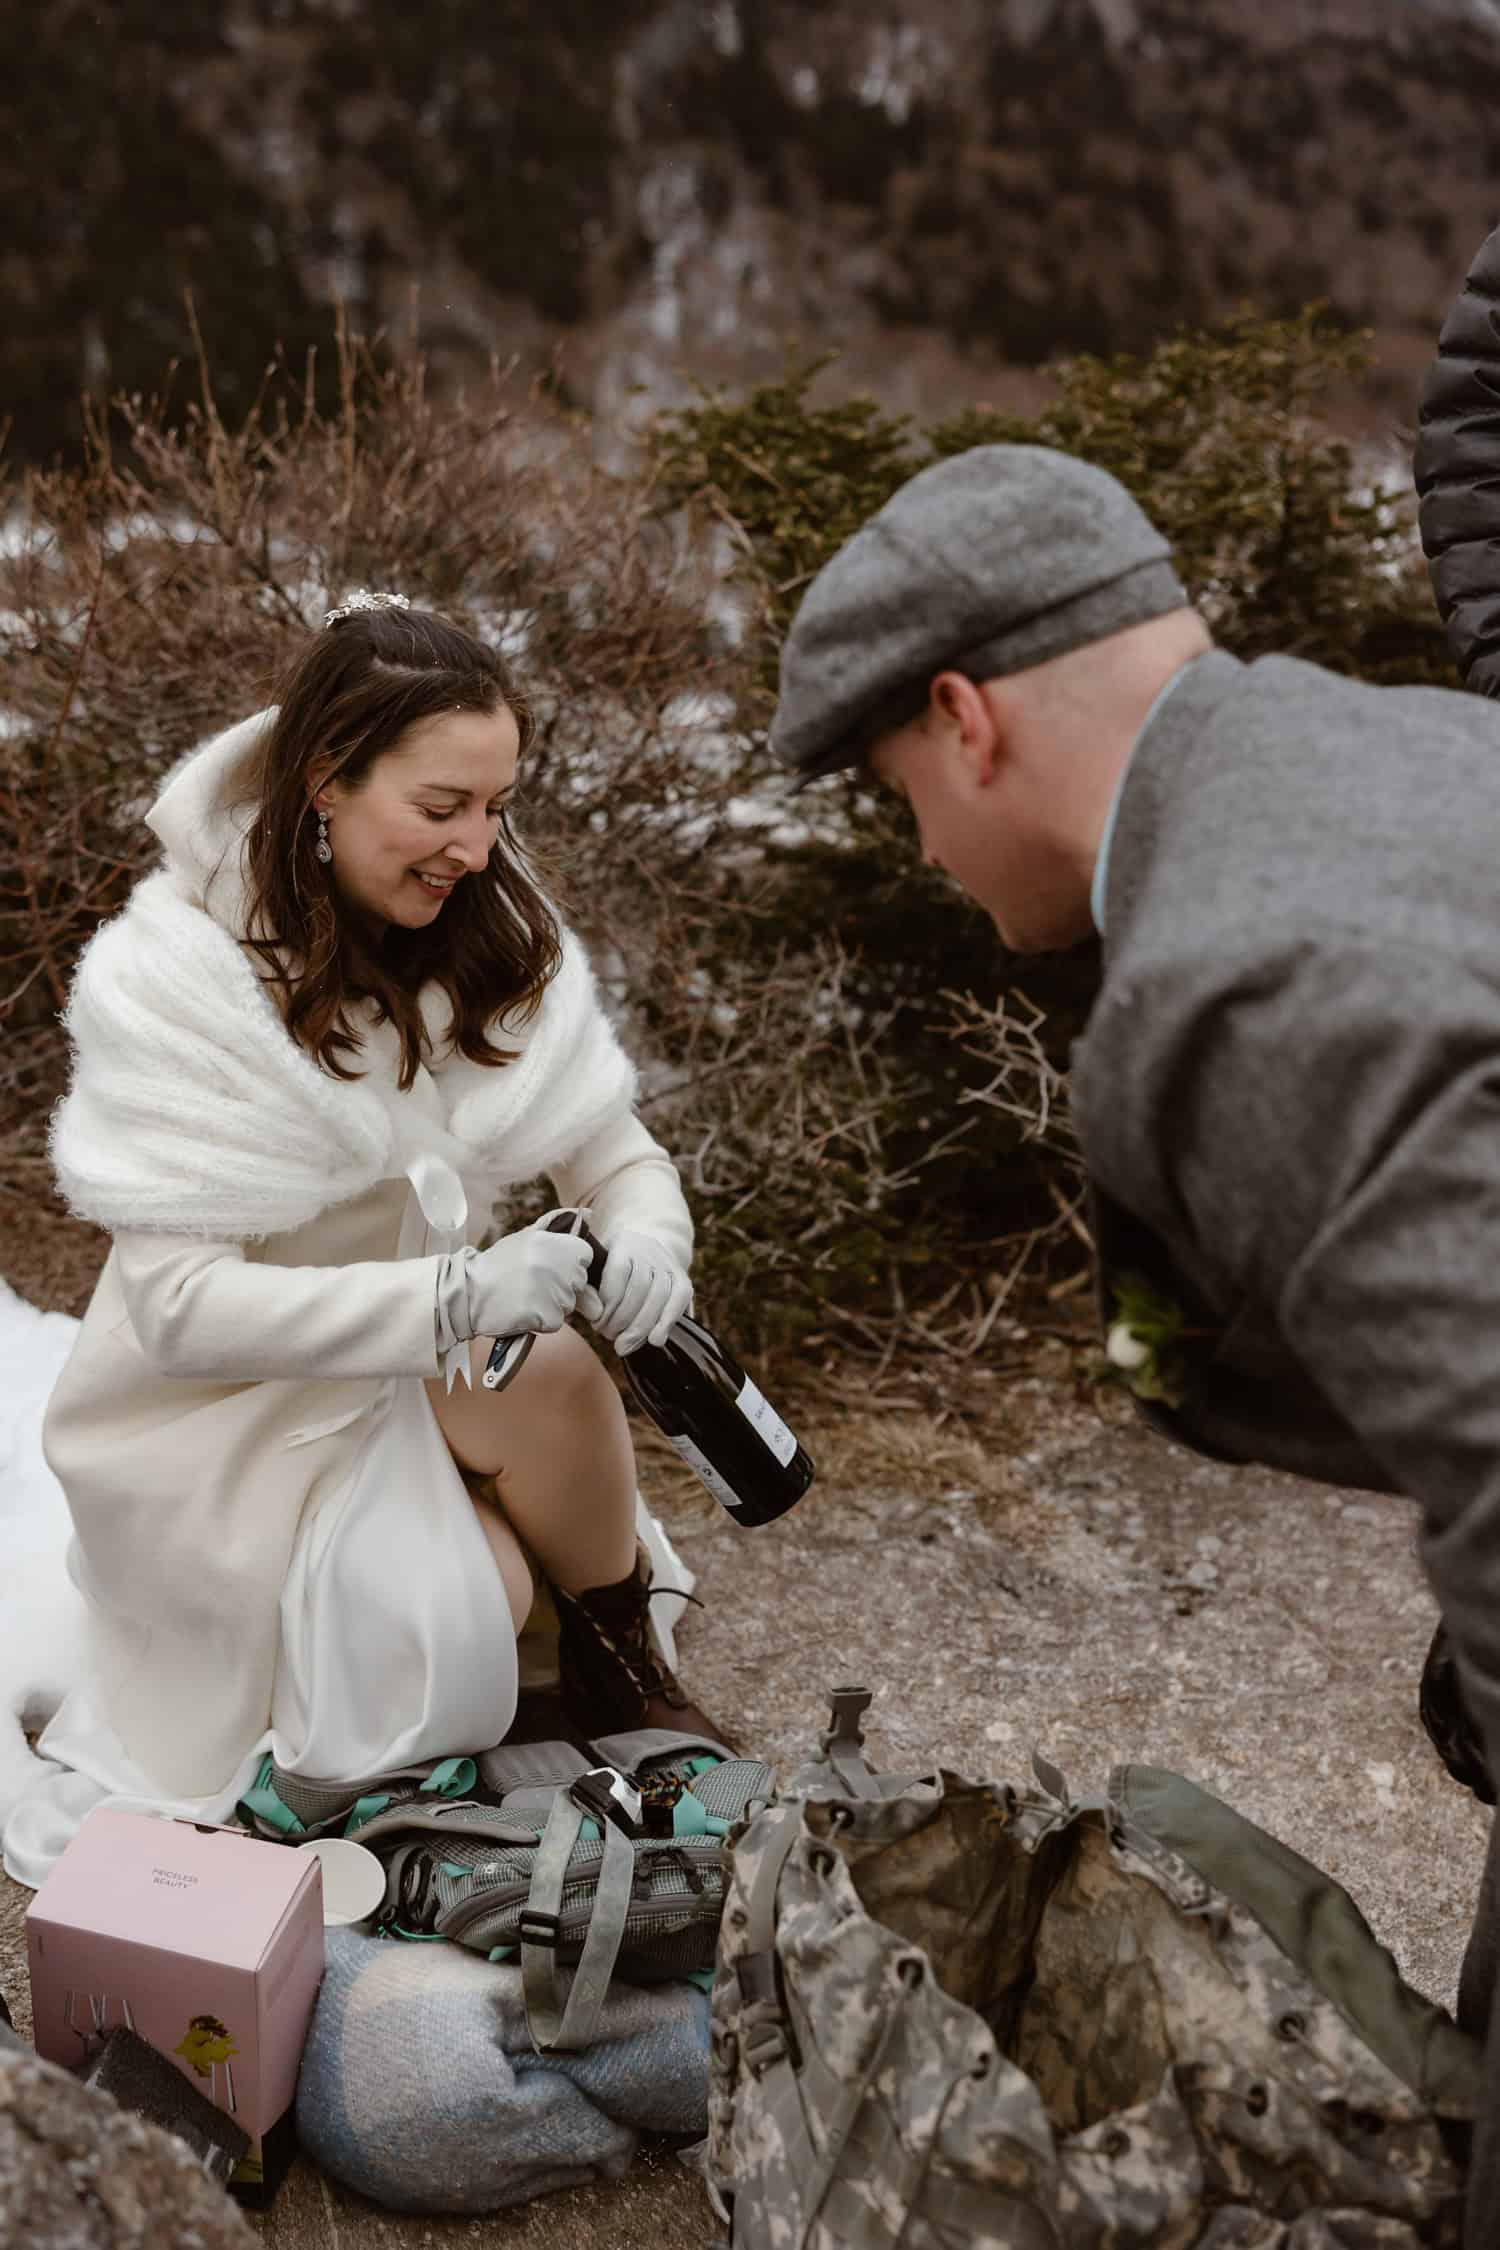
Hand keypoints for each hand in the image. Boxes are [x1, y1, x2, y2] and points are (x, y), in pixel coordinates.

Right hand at [458, 1215, 594, 1341]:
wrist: (468, 1291)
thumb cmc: (498, 1264)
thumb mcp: (525, 1236)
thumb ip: (556, 1222)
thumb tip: (589, 1214)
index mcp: (555, 1243)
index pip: (585, 1256)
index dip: (568, 1264)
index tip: (548, 1266)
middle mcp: (557, 1266)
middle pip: (579, 1283)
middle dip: (562, 1287)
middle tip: (532, 1283)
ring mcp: (553, 1292)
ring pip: (569, 1305)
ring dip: (551, 1305)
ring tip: (525, 1296)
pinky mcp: (545, 1316)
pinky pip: (556, 1322)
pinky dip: (542, 1322)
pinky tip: (522, 1310)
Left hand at [588, 1229, 691, 1353]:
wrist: (643, 1251)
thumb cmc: (609, 1270)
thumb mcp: (594, 1272)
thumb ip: (587, 1292)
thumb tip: (595, 1313)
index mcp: (623, 1243)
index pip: (618, 1272)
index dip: (608, 1302)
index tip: (597, 1323)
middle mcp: (649, 1250)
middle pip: (640, 1287)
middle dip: (623, 1319)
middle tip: (609, 1337)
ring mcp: (668, 1264)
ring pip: (659, 1295)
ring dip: (641, 1326)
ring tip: (624, 1345)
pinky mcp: (682, 1278)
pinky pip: (679, 1299)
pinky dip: (667, 1321)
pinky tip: (655, 1340)